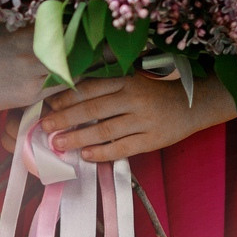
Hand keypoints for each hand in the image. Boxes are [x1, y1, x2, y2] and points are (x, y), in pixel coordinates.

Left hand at [34, 73, 197, 162]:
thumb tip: (72, 96)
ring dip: (79, 138)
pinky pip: (123, 148)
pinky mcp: (151, 140)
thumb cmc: (155, 93)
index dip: (68, 97)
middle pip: (93, 109)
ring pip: (105, 130)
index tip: (48, 105)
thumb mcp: (133, 80)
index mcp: (126, 79)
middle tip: (45, 127)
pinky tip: (87, 156)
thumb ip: (108, 86)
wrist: (191, 105)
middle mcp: (133, 97)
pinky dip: (103, 153)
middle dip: (66, 118)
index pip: (91, 88)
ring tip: (59, 144)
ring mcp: (143, 119)